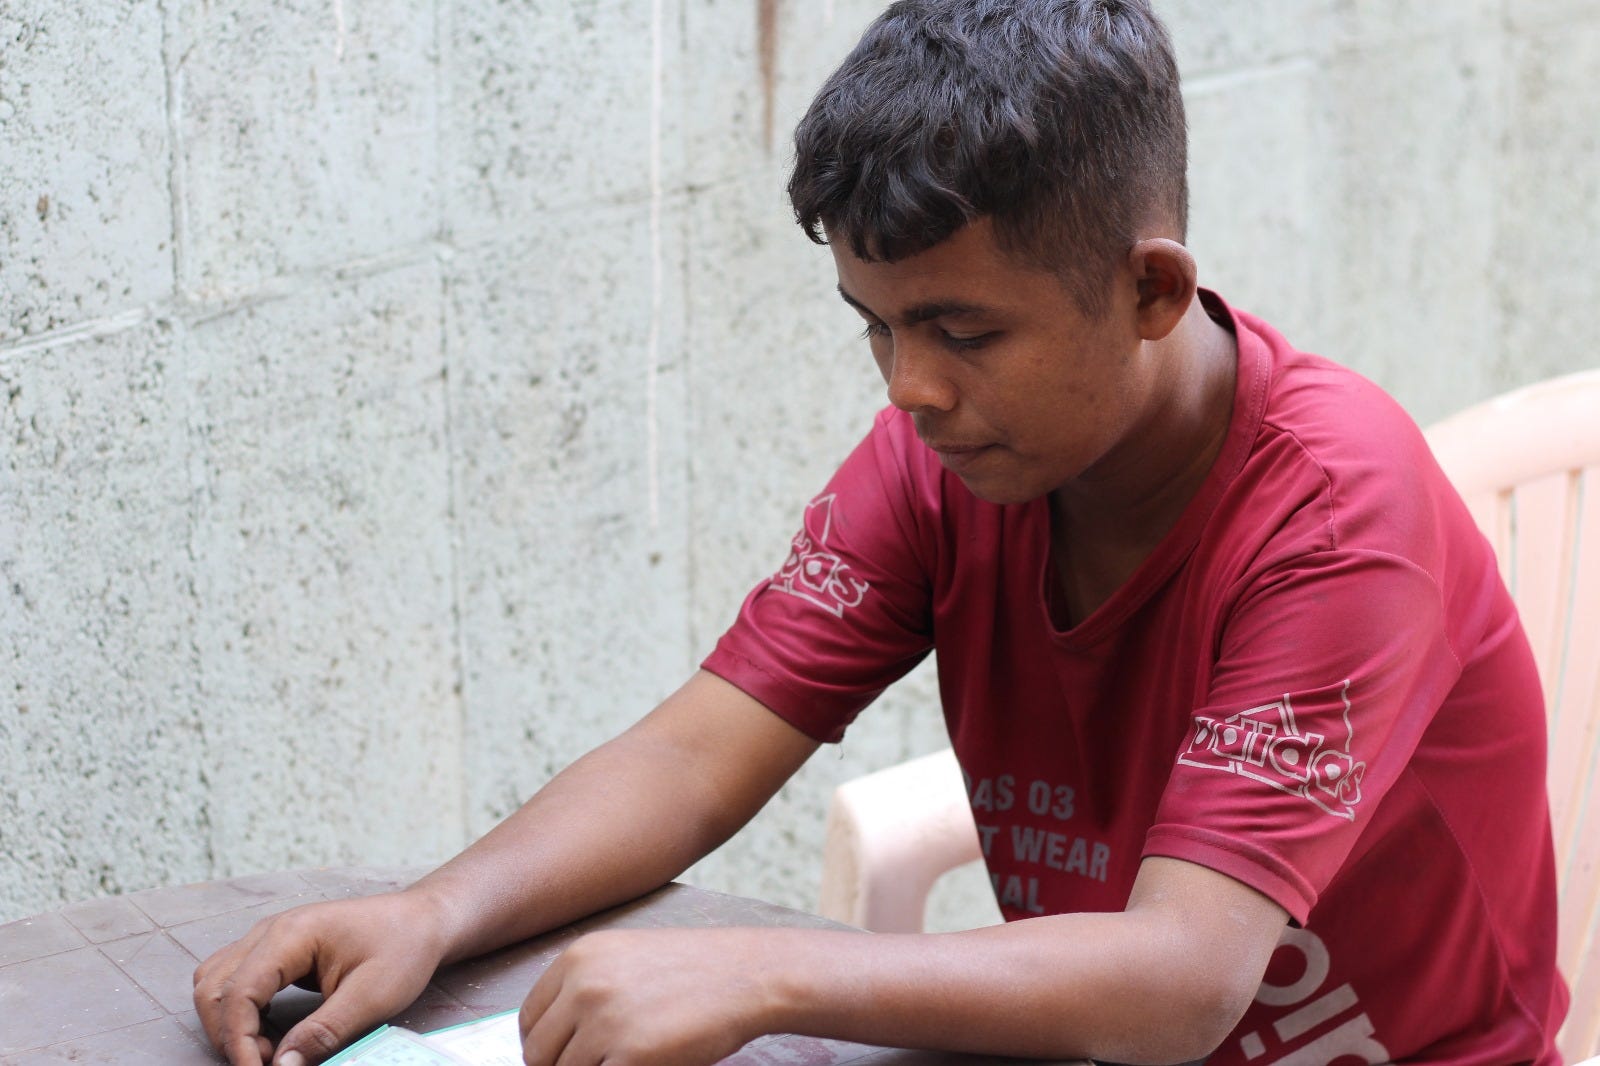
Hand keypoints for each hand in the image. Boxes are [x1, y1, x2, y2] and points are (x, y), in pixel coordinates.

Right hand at [193, 890, 449, 1065]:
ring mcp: (269, 938)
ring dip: (229, 1024)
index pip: (237, 993)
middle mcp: (270, 931)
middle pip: (212, 989)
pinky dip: (239, 1012)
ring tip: (269, 1052)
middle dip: (229, 1036)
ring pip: (215, 984)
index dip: (238, 1042)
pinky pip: (235, 982)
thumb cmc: (403, 948)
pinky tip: (269, 1034)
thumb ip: (324, 1033)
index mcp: (291, 935)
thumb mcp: (373, 997)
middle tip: (268, 1065)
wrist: (423, 920)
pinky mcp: (276, 951)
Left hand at [519, 928, 781, 1065]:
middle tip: (597, 1063)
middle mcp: (584, 986)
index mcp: (578, 958)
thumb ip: (584, 990)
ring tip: (626, 1059)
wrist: (746, 974)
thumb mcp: (627, 959)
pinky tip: (644, 1064)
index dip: (541, 1045)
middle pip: (538, 1054)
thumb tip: (550, 1039)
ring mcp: (605, 1022)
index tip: (560, 1056)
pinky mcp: (631, 1056)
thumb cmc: (693, 969)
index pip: (529, 1019)